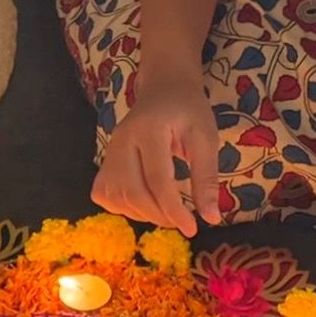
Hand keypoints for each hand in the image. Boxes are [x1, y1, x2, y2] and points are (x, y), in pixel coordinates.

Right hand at [91, 74, 221, 237]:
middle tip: (182, 223)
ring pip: (115, 196)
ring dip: (142, 214)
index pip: (157, 179)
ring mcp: (109, 150)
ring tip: (167, 212)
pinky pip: (105, 194)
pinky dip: (123, 207)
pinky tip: (144, 202)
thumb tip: (211, 218)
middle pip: (132, 192)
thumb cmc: (189, 111)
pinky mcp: (104, 160)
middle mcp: (122, 141)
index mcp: (149, 130)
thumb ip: (207, 178)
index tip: (192, 228)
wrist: (164, 88)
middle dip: (158, 216)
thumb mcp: (206, 139)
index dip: (173, 210)